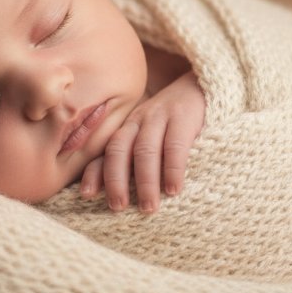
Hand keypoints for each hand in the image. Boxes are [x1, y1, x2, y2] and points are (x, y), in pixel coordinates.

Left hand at [80, 71, 204, 213]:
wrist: (204, 85)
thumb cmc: (177, 120)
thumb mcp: (153, 135)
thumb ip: (137, 156)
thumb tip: (122, 194)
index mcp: (129, 127)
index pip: (106, 150)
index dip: (95, 172)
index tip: (87, 194)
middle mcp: (139, 120)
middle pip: (119, 149)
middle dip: (115, 180)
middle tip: (118, 207)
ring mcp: (161, 116)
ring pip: (144, 150)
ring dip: (145, 181)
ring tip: (148, 207)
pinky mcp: (184, 116)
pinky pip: (174, 145)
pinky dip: (172, 169)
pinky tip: (174, 189)